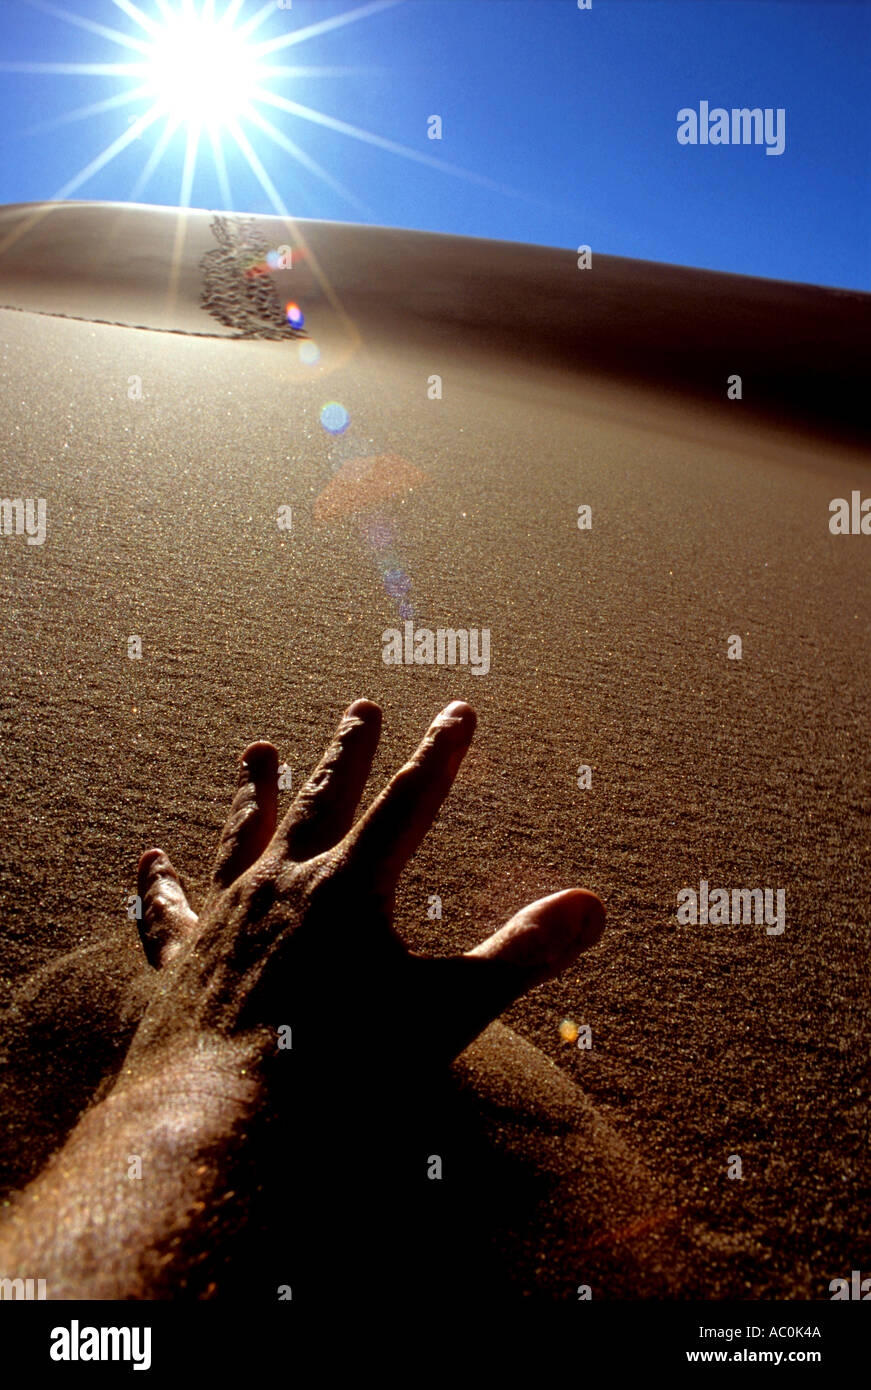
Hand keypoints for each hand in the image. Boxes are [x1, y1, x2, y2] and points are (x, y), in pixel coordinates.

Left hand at [130, 699, 605, 1088]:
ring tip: (255, 751)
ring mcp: (225, 921)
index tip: (458, 710)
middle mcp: (282, 886)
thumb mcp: (446, 1012)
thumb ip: (519, 955)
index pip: (409, 803)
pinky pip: (168, 913)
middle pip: (322, 801)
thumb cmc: (344, 1075)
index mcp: (349, 889)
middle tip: (359, 707)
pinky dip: (160, 888)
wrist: (225, 1126)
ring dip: (254, 793)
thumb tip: (593, 906)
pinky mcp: (183, 965)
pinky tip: (148, 864)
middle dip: (347, 753)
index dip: (440, 754)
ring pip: (242, 836)